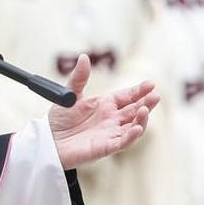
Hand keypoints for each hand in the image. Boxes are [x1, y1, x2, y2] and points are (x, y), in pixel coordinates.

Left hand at [47, 54, 158, 169]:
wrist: (48, 141)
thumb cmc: (59, 120)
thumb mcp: (69, 95)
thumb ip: (79, 77)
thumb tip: (83, 57)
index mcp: (106, 105)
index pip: (128, 96)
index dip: (139, 90)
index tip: (151, 83)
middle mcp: (112, 119)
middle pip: (135, 110)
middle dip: (147, 103)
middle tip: (156, 95)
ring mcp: (110, 134)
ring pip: (133, 126)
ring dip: (142, 119)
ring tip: (145, 109)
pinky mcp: (105, 147)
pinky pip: (122, 143)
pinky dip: (131, 136)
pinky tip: (137, 128)